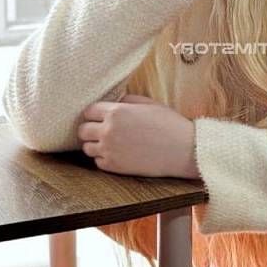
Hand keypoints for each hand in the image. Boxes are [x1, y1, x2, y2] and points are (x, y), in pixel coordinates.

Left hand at [78, 94, 200, 179]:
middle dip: (91, 129)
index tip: (100, 117)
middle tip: (102, 131)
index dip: (94, 114)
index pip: (89, 111)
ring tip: (110, 143)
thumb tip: (115, 102)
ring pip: (87, 148)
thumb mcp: (149, 104)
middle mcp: (108, 130)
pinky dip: (104, 158)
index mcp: (116, 112)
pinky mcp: (114, 166)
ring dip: (96, 145)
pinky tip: (117, 154)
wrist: (183, 150)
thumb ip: (127, 100)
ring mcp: (109, 150)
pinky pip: (98, 162)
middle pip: (83, 130)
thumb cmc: (169, 124)